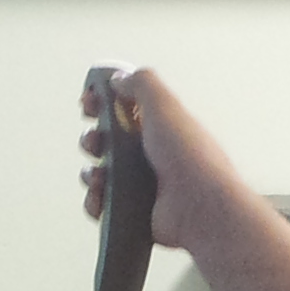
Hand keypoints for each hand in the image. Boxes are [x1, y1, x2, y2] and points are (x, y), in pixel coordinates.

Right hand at [79, 64, 246, 253]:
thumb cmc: (190, 157)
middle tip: (96, 142)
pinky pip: (104, 206)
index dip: (102, 103)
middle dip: (92, 139)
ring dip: (91, 173)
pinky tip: (101, 199)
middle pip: (107, 141)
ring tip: (100, 176)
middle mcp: (153, 154)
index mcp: (161, 126)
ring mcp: (144, 185)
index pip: (124, 108)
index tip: (88, 103)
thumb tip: (119, 77)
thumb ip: (142, 83)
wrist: (201, 208)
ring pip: (102, 174)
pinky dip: (96, 202)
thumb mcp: (165, 105)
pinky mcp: (136, 212)